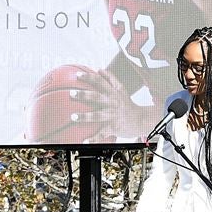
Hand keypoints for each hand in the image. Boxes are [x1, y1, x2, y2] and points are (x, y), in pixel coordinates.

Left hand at [27, 65, 153, 143]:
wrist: (140, 120)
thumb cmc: (127, 104)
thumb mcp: (121, 89)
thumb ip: (111, 78)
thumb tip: (99, 69)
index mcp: (113, 92)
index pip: (100, 82)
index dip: (89, 77)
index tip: (77, 75)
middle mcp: (112, 102)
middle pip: (96, 97)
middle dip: (83, 94)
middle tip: (71, 93)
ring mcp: (113, 115)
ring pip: (97, 115)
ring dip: (85, 116)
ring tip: (73, 116)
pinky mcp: (114, 127)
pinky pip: (102, 134)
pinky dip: (94, 138)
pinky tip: (84, 141)